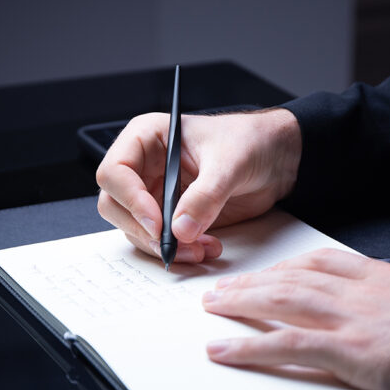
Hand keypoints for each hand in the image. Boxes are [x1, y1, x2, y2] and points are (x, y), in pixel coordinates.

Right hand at [96, 109, 300, 262]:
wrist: (274, 159)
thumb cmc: (249, 142)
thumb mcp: (230, 163)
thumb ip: (206, 195)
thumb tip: (180, 229)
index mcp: (146, 138)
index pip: (115, 171)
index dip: (130, 199)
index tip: (157, 223)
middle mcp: (143, 167)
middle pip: (115, 205)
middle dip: (143, 230)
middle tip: (174, 244)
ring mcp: (154, 194)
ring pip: (135, 229)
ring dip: (163, 246)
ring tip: (200, 249)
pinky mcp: (169, 217)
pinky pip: (159, 240)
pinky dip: (178, 251)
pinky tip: (205, 248)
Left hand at [201, 248, 389, 389]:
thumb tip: (389, 313)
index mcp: (379, 276)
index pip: (319, 261)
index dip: (284, 265)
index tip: (265, 269)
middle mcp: (359, 290)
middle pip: (291, 276)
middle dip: (252, 281)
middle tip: (222, 287)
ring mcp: (351, 318)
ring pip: (281, 300)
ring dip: (240, 302)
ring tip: (213, 306)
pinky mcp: (350, 350)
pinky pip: (285, 344)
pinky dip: (248, 346)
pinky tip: (223, 348)